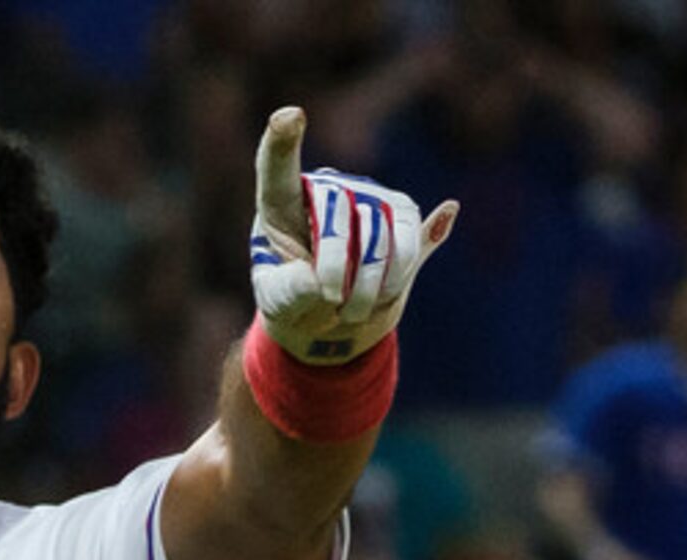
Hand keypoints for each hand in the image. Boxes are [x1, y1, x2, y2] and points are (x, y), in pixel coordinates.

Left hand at [249, 106, 457, 364]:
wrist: (333, 315)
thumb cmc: (294, 302)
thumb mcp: (279, 305)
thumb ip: (290, 292)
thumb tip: (320, 284)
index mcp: (281, 207)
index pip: (277, 169)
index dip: (281, 142)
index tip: (288, 116)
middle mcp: (326, 189)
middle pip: (335, 211)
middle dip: (335, 266)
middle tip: (331, 303)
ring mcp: (367, 195)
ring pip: (379, 229)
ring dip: (369, 282)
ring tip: (350, 312)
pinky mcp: (403, 212)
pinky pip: (410, 238)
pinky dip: (397, 274)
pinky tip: (384, 294)